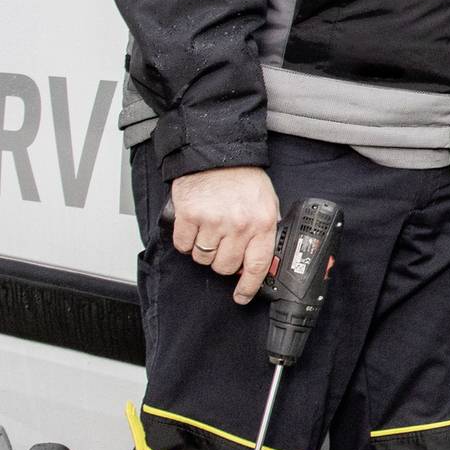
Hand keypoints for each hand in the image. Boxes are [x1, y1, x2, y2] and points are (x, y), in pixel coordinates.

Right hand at [169, 166, 280, 305]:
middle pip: (225, 266)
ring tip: (208, 229)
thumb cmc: (241, 177)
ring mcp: (213, 221)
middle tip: (222, 245)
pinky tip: (193, 226)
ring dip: (203, 250)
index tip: (242, 296)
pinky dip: (186, 241)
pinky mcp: (189, 216)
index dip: (248, 286)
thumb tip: (260, 258)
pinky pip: (183, 245)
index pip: (257, 265)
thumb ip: (264, 229)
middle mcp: (238, 224)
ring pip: (203, 258)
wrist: (216, 153)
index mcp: (261, 222)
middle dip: (222, 261)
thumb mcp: (266, 202)